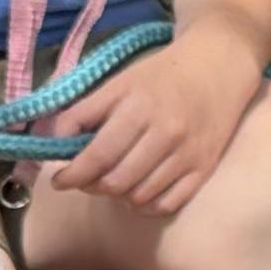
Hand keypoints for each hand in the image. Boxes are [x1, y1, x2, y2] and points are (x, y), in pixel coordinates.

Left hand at [57, 22, 263, 216]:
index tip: (59, 180)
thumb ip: (82, 113)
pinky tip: (136, 190)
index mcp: (139, 109)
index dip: (72, 175)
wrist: (219, 65)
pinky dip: (145, 205)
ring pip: (139, 197)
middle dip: (91, 186)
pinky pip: (167, 204)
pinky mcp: (204, 168)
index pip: (97, 157)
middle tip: (85, 178)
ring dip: (117, 196)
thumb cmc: (161, 74)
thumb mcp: (117, 83)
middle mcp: (166, 135)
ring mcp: (188, 155)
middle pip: (116, 182)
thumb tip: (51, 141)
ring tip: (112, 180)